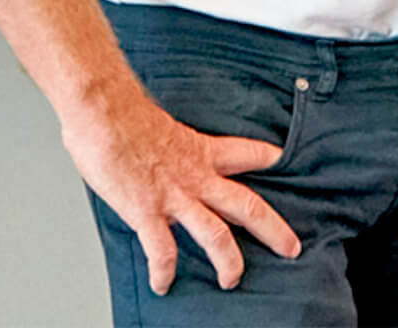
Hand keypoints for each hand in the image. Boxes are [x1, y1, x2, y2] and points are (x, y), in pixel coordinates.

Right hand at [60, 83, 299, 294]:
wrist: (106, 113)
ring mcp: (175, 196)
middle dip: (273, 230)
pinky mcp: (147, 211)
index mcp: (203, 151)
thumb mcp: (162, 126)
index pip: (249, 153)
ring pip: (216, 234)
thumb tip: (156, 148)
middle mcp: (197, 176)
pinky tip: (163, 284)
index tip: (283, 164)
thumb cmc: (126, 115)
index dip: (269, 159)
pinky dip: (164, 270)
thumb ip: (169, 145)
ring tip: (233, 279)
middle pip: (248, 205)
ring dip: (228, 260)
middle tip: (291, 247)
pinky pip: (162, 248)